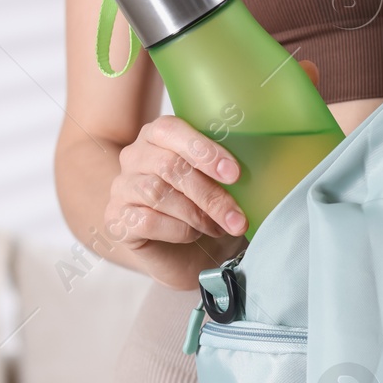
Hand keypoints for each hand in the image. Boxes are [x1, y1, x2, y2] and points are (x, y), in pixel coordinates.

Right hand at [106, 115, 249, 257]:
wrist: (189, 252)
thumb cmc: (208, 209)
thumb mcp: (224, 184)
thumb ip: (231, 168)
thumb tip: (265, 165)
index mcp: (159, 135)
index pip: (170, 130)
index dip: (204, 150)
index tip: (235, 174)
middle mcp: (135, 156)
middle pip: (170, 167)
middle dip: (210, 194)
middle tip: (237, 218)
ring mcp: (122, 187)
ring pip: (158, 193)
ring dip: (196, 214)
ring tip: (216, 227)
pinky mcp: (117, 219)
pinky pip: (146, 220)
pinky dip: (178, 230)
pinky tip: (191, 235)